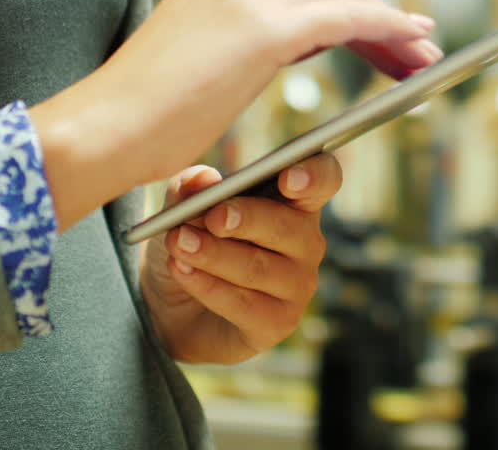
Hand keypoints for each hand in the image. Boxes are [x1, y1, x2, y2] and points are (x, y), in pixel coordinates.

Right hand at [30, 0, 441, 230]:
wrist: (106, 131)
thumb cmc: (148, 114)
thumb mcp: (208, 54)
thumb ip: (252, 35)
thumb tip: (301, 40)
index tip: (388, 29)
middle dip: (381, 11)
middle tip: (418, 48)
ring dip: (394, 26)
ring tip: (425, 59)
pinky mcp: (265, 27)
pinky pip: (348, 18)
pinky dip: (387, 28)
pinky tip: (411, 46)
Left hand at [141, 154, 336, 363]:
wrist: (172, 306)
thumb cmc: (193, 244)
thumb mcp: (182, 211)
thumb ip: (189, 189)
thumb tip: (202, 178)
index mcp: (295, 201)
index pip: (324, 179)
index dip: (315, 175)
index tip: (289, 177)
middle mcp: (306, 242)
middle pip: (287, 226)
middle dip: (247, 218)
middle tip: (212, 216)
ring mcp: (298, 285)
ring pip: (258, 267)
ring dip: (213, 254)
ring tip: (178, 242)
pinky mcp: (279, 323)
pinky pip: (244, 304)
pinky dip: (207, 286)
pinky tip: (182, 271)